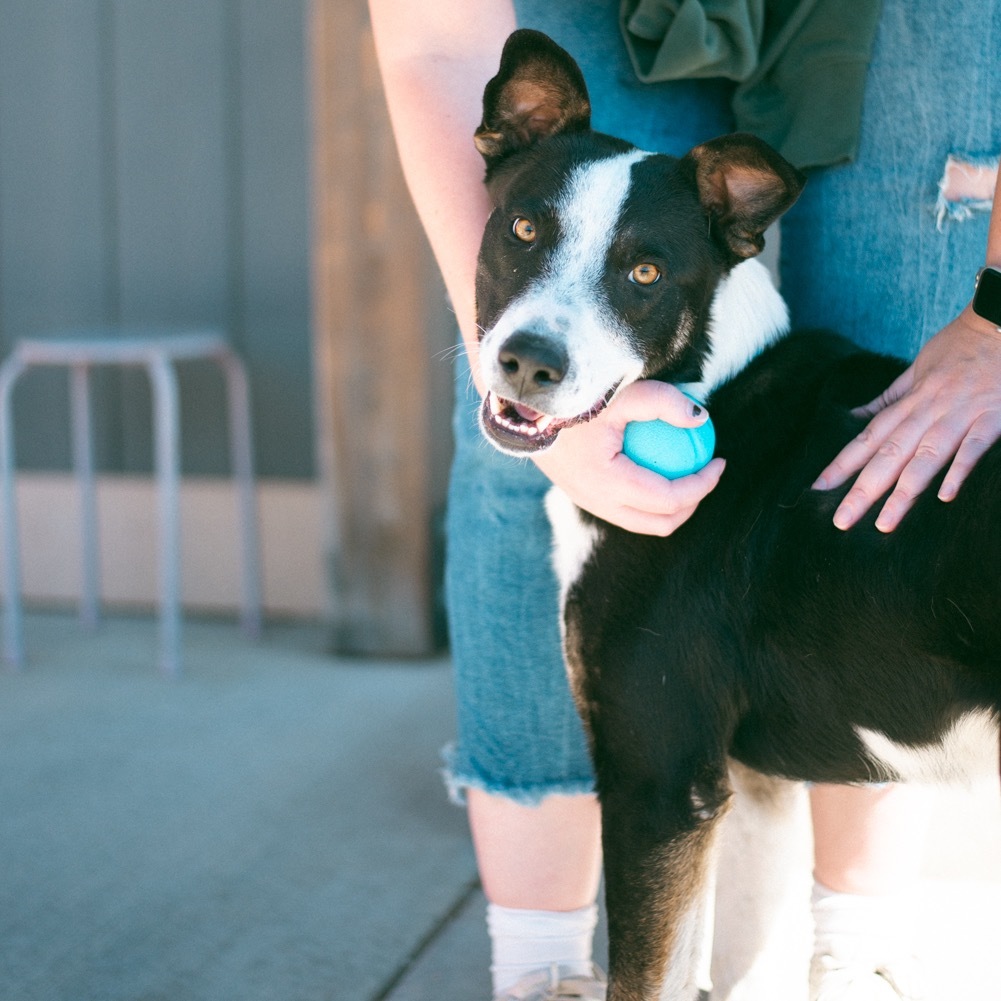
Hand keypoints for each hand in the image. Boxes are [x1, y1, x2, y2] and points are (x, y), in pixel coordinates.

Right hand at [531, 379, 724, 534]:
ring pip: (642, 522)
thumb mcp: (623, 393)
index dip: (703, 485)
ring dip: (671, 506)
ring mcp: (589, 503)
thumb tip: (701, 418)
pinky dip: (649, 498)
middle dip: (692, 504)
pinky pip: (626, 509)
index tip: (720, 460)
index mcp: (608, 482)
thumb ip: (663, 402)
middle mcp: (598, 502)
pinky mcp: (583, 497)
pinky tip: (660, 467)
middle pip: (660, 522)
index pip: (669, 498)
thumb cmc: (575, 398)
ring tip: (688, 474)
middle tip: (708, 473)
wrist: (525, 410)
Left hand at [812, 306, 1000, 531]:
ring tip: (885, 523)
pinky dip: (960, 469)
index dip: (842, 464)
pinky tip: (945, 496)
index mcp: (909, 402)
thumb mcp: (917, 368)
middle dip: (863, 489)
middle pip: (888, 455)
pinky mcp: (994, 416)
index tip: (818, 489)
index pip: (867, 439)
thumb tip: (855, 415)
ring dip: (904, 491)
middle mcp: (928, 411)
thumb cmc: (960, 346)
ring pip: (925, 457)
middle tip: (841, 521)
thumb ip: (889, 398)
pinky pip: (975, 446)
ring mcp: (960, 414)